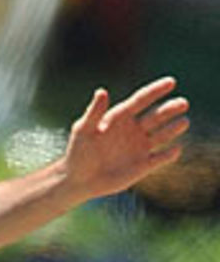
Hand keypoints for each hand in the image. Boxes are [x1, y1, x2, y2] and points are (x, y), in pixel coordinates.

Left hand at [63, 77, 189, 202]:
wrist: (78, 179)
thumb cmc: (77, 152)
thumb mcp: (83, 130)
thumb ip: (94, 112)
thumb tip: (102, 91)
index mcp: (121, 117)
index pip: (142, 100)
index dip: (156, 90)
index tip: (171, 82)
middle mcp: (134, 129)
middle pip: (156, 116)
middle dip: (170, 109)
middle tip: (183, 103)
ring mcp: (140, 147)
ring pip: (162, 135)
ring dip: (173, 129)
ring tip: (184, 122)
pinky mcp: (142, 165)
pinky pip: (159, 159)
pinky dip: (168, 155)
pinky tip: (176, 150)